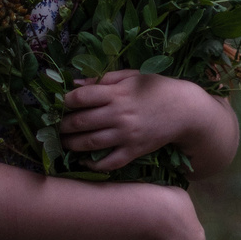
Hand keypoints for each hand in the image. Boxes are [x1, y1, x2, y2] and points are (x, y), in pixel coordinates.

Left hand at [59, 68, 213, 171]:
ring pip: (90, 143)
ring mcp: (126, 135)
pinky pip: (109, 162)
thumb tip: (76, 83)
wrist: (185, 110)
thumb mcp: (132, 76)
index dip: (65, 101)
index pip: (81, 97)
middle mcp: (119, 115)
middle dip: (62, 125)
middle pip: (80, 122)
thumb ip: (104, 79)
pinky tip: (83, 161)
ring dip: (71, 144)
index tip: (59, 104)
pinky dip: (93, 164)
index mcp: (117, 93)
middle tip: (55, 127)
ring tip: (63, 143)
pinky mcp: (134, 151)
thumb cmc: (157, 89)